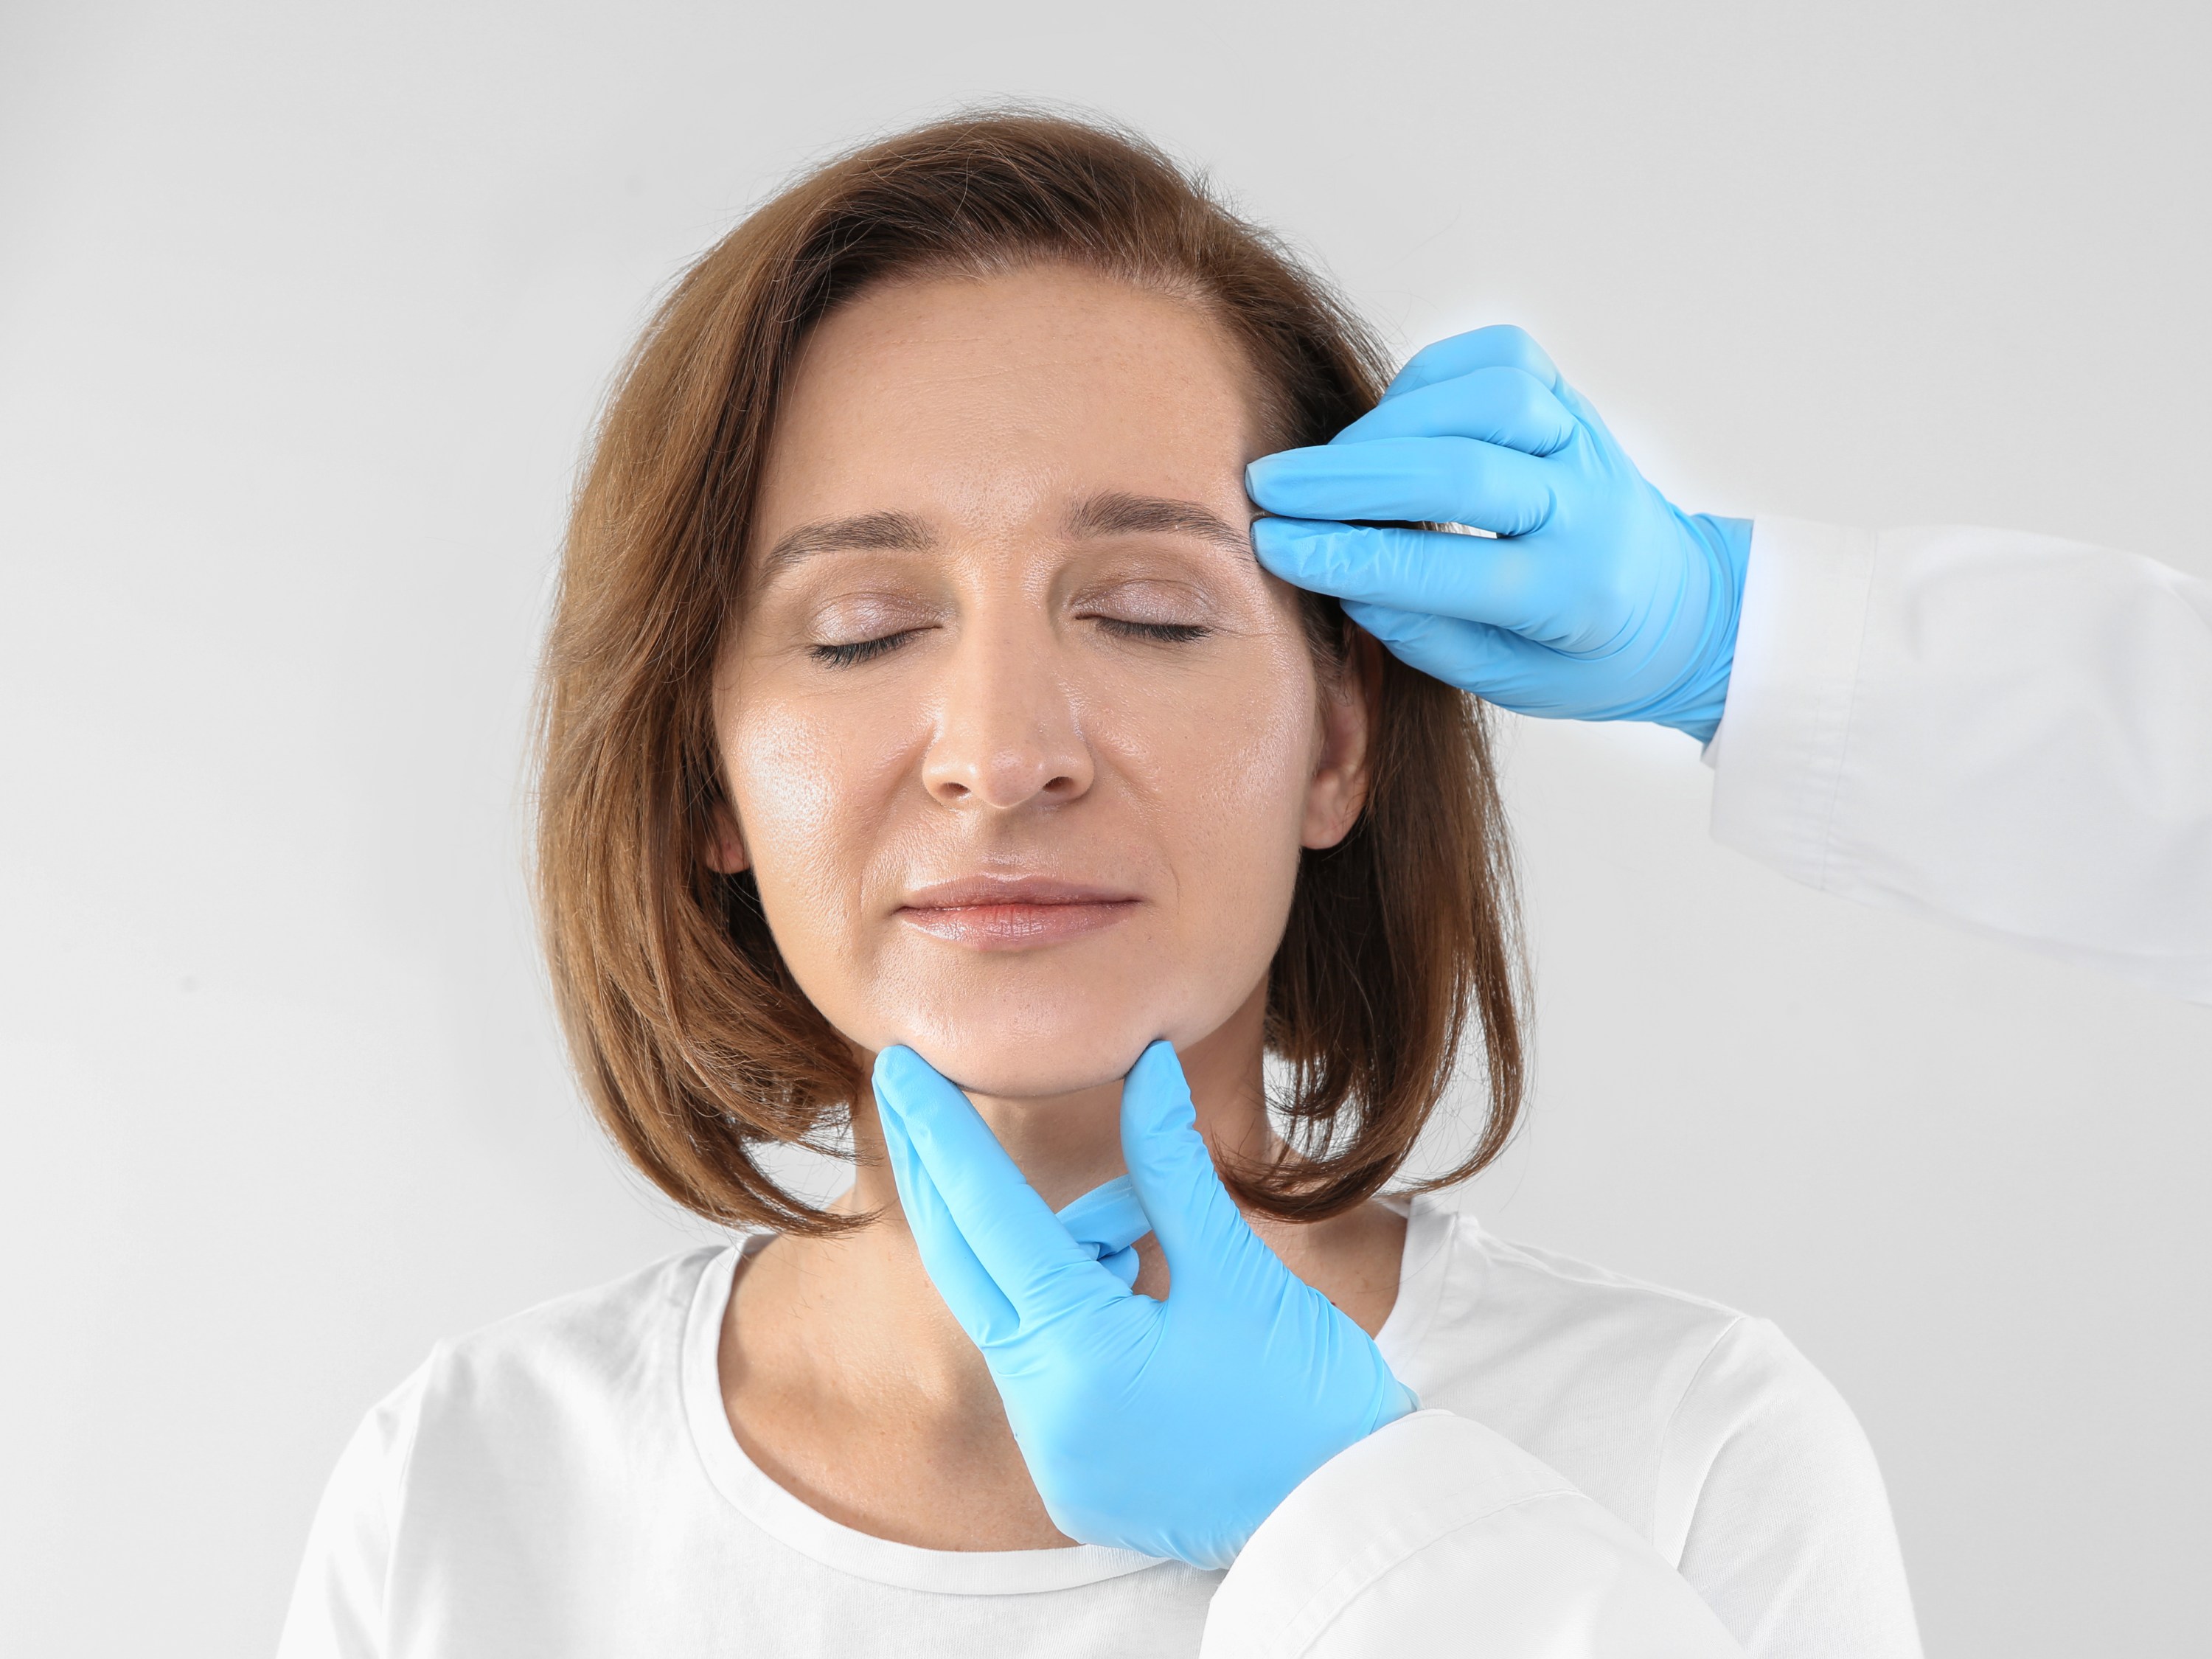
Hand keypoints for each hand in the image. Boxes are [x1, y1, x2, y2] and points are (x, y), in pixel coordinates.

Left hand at [870, 1040, 1415, 1569]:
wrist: (1352, 1529)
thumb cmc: (1311, 1399)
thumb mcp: (1239, 1269)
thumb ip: (1171, 1168)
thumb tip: (1147, 1068)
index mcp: (1082, 1354)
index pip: (987, 1216)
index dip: (940, 1131)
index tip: (900, 1066)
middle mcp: (1045, 1411)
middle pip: (964, 1263)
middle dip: (940, 1172)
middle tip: (908, 1085)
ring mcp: (1052, 1453)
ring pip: (1016, 1309)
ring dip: (1058, 1252)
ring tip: (1146, 1241)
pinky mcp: (1071, 1476)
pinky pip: (1042, 1365)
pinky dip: (1074, 1312)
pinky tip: (1143, 1299)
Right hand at [1245, 324, 1750, 741]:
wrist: (1685, 606)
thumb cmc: (1585, 655)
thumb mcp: (1509, 679)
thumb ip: (1426, 632)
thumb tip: (1341, 572)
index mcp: (1575, 594)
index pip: (1444, 570)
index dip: (1348, 557)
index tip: (1274, 548)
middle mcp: (1588, 504)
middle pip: (1460, 471)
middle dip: (1349, 479)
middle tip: (1268, 489)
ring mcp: (1584, 438)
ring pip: (1484, 397)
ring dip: (1389, 426)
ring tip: (1330, 466)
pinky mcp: (1570, 396)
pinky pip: (1494, 359)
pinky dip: (1428, 382)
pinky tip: (1389, 424)